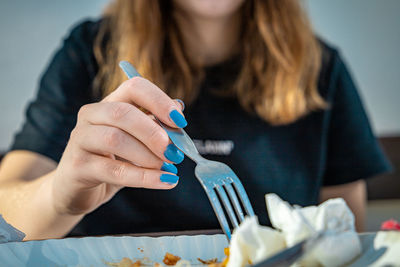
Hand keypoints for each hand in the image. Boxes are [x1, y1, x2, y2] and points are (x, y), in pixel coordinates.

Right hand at [51, 77, 185, 215]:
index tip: (181, 121)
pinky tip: (165, 181)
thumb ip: (155, 124)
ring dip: (148, 155)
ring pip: (115, 140)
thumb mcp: (136, 141)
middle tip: (175, 153)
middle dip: (154, 133)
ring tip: (168, 168)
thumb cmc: (111, 160)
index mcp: (109, 103)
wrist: (76, 189)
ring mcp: (80, 139)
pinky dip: (144, 177)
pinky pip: (114, 171)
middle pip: (123, 113)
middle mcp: (91, 115)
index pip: (134, 87)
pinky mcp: (77, 166)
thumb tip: (179, 107)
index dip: (159, 100)